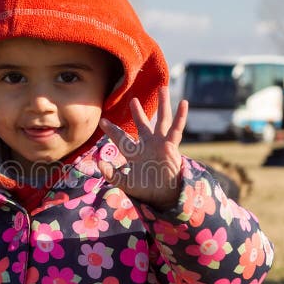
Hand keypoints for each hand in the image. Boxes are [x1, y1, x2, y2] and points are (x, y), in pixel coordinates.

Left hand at [98, 86, 188, 209]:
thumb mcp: (124, 183)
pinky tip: (184, 103)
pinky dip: (181, 116)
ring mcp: (160, 143)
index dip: (112, 130)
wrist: (163, 195)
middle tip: (133, 100)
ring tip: (163, 88)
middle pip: (142, 124)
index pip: (121, 138)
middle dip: (138, 113)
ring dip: (163, 104)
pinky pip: (176, 129)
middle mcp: (148, 144)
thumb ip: (111, 174)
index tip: (102, 121)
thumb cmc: (145, 189)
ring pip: (161, 120)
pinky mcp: (171, 145)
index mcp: (134, 152)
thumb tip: (100, 163)